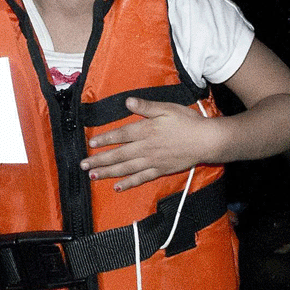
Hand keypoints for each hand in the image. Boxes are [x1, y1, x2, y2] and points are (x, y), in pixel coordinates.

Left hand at [83, 98, 215, 190]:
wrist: (206, 140)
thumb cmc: (187, 122)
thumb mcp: (167, 108)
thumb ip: (146, 107)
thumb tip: (127, 102)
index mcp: (146, 130)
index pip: (120, 135)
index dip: (104, 139)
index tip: (91, 144)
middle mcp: (145, 147)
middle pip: (118, 154)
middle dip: (99, 160)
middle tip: (83, 165)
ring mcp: (152, 161)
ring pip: (126, 168)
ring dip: (108, 172)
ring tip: (93, 176)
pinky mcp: (160, 170)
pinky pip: (141, 178)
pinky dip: (128, 183)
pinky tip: (117, 187)